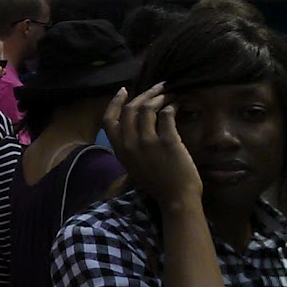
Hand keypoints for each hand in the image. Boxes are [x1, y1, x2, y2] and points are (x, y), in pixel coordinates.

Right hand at [104, 85, 202, 208]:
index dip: (115, 102)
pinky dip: (172, 106)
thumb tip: (134, 122)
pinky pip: (167, 115)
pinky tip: (178, 104)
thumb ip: (129, 145)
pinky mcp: (168, 142)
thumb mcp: (133, 164)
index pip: (109, 119)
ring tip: (169, 95)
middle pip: (130, 109)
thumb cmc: (156, 183)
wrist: (176, 198)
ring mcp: (149, 142)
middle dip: (144, 93)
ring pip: (148, 108)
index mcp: (119, 149)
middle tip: (157, 87)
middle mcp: (130, 143)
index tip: (124, 90)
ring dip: (159, 97)